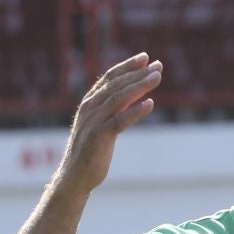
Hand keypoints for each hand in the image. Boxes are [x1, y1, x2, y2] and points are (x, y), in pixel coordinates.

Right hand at [55, 54, 160, 196]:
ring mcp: (94, 122)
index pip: (109, 78)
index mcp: (89, 103)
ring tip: (157, 78)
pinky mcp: (100, 137)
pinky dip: (135, 111)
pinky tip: (150, 104)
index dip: (127, 66)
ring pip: (119, 98)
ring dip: (140, 86)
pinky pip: (120, 120)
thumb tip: (132, 96)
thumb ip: (113, 109)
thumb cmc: (91, 151)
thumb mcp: (102, 124)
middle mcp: (90, 108)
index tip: (145, 57)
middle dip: (138, 73)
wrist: (75, 176)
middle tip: (158, 65)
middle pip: (117, 85)